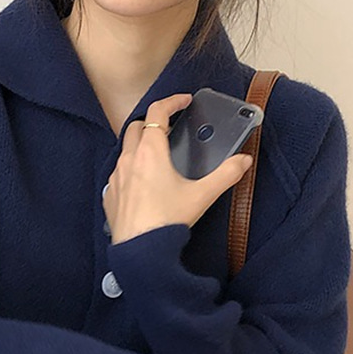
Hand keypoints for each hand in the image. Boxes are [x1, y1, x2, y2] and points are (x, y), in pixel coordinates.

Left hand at [102, 94, 253, 244]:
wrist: (140, 252)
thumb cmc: (166, 222)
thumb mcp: (202, 196)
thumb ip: (226, 175)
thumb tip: (243, 162)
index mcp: (150, 153)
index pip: (157, 113)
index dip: (171, 101)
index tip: (183, 102)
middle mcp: (128, 160)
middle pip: (136, 127)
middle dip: (152, 122)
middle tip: (169, 129)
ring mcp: (115, 178)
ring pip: (124, 150)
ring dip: (139, 146)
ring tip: (157, 157)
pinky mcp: (109, 195)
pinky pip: (117, 174)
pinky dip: (129, 170)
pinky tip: (141, 183)